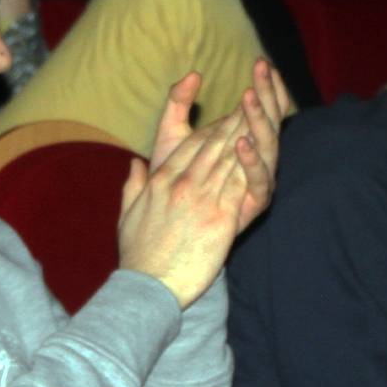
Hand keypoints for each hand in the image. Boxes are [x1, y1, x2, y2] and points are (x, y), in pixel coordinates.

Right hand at [121, 61, 289, 306]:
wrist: (147, 287)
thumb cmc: (137, 256)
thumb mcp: (127, 214)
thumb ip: (132, 186)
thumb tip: (134, 166)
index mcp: (159, 180)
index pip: (189, 144)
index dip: (210, 127)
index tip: (225, 114)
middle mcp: (180, 183)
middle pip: (211, 143)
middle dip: (232, 119)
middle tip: (251, 99)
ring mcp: (200, 198)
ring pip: (227, 157)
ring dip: (244, 132)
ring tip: (259, 112)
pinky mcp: (220, 218)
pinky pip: (239, 184)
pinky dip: (250, 163)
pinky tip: (259, 146)